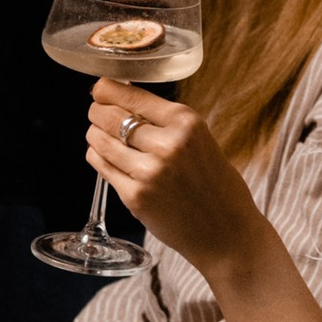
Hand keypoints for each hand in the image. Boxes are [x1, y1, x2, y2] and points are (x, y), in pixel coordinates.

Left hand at [87, 80, 260, 284]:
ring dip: (94, 134)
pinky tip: (103, 156)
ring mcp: (148, 172)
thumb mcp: (200, 140)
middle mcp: (167, 144)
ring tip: (98, 134)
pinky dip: (98, 158)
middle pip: (110, 116)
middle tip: (96, 111)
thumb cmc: (217, 186)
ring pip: (100, 141)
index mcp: (186, 123)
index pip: (131, 96)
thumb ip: (166, 121)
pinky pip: (102, 167)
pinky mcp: (135, 197)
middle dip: (97, 110)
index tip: (99, 88)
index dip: (107, 89)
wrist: (227, 233)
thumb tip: (126, 97)